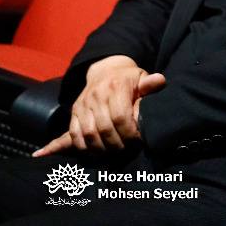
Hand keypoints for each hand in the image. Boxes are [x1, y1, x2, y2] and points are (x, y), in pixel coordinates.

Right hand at [33, 56, 165, 155]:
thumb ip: (152, 83)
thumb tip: (159, 81)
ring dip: (99, 149)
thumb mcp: (143, 77)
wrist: (107, 70)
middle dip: (117, 145)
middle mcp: (95, 96)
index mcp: (115, 87)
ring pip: (86, 135)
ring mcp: (82, 105)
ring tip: (112, 154)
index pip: (120, 117)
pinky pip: (71, 133)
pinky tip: (67, 155)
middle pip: (103, 129)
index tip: (138, 141)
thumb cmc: (130, 79)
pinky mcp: (74, 112)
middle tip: (127, 151)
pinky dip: (72, 146)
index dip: (129, 134)